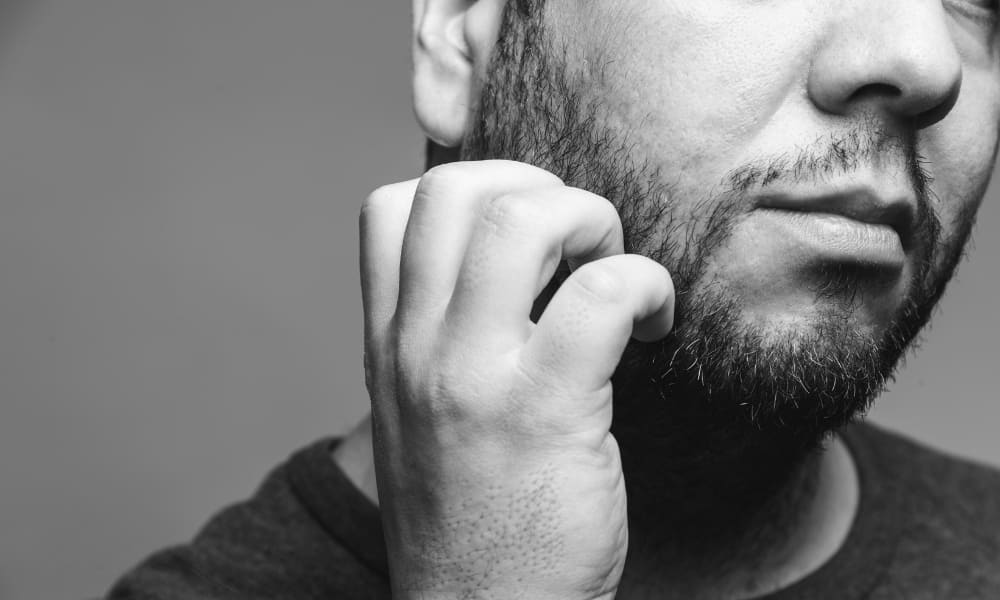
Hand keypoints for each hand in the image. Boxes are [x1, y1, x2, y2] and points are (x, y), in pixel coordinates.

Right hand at [361, 160, 674, 599]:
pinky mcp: (544, 411)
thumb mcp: (424, 414)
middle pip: (458, 188)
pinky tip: (656, 325)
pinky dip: (648, 284)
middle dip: (539, 189)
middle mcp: (416, 348)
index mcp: (387, 344)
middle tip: (579, 245)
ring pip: (523, 219)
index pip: (390, 206)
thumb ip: (447, 336)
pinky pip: (604, 290)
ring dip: (590, 221)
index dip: (471, 186)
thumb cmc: (472, 517)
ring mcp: (473, 377)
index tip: (526, 235)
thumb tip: (517, 261)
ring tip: (612, 272)